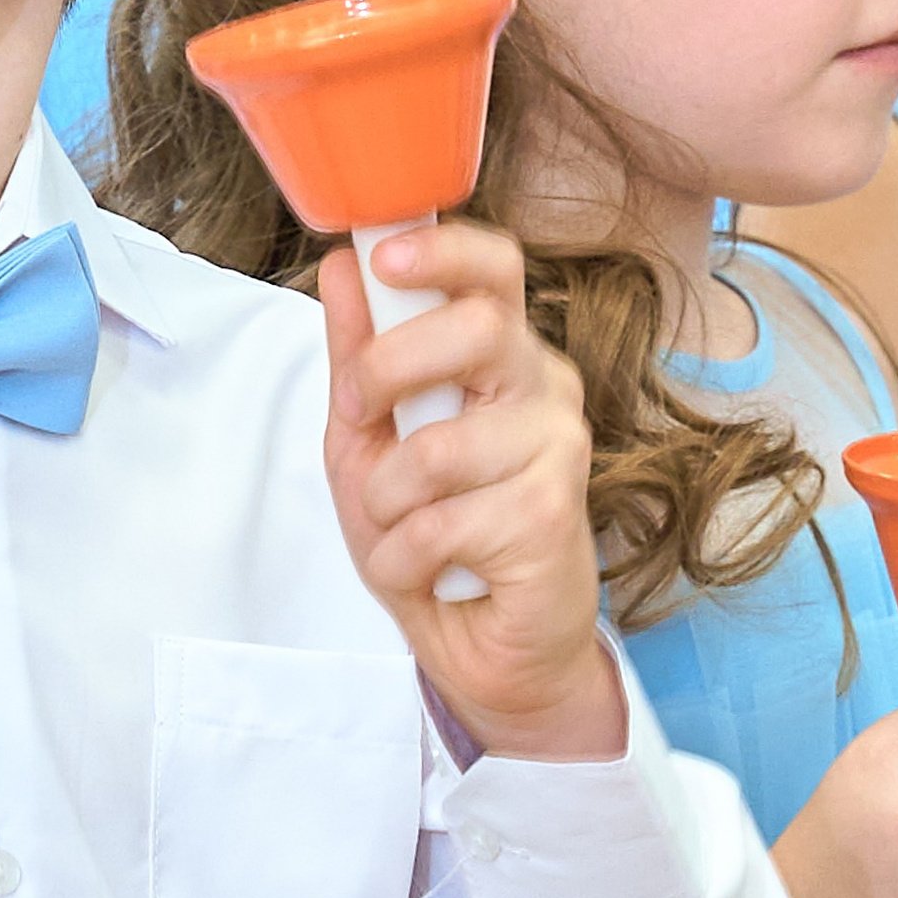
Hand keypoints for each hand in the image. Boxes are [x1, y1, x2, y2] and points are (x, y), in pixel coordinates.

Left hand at [317, 224, 620, 759]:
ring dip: (388, 501)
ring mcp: (558, 449)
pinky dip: (405, 556)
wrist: (483, 646)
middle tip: (358, 415)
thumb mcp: (369, 439)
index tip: (383, 256)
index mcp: (503, 354)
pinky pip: (441, 521)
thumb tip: (340, 267)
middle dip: (385, 371)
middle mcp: (544, 387)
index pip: (495, 269)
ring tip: (403, 528)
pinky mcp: (552, 515)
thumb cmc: (432, 536)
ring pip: (439, 446)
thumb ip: (358, 355)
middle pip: (476, 328)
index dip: (443, 251)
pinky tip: (429, 570)